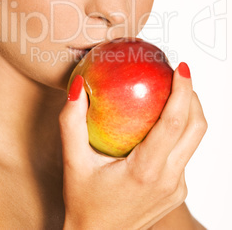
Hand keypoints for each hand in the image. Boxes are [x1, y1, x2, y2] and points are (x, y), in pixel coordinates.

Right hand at [59, 63, 206, 229]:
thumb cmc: (83, 201)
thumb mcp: (73, 161)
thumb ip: (72, 122)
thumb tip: (79, 86)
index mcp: (146, 171)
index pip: (173, 123)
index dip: (183, 91)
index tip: (181, 68)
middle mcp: (169, 180)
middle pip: (196, 128)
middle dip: (192, 96)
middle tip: (177, 74)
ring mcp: (177, 187)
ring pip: (195, 140)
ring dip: (188, 112)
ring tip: (171, 91)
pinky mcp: (178, 190)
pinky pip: (185, 153)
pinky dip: (179, 130)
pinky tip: (160, 121)